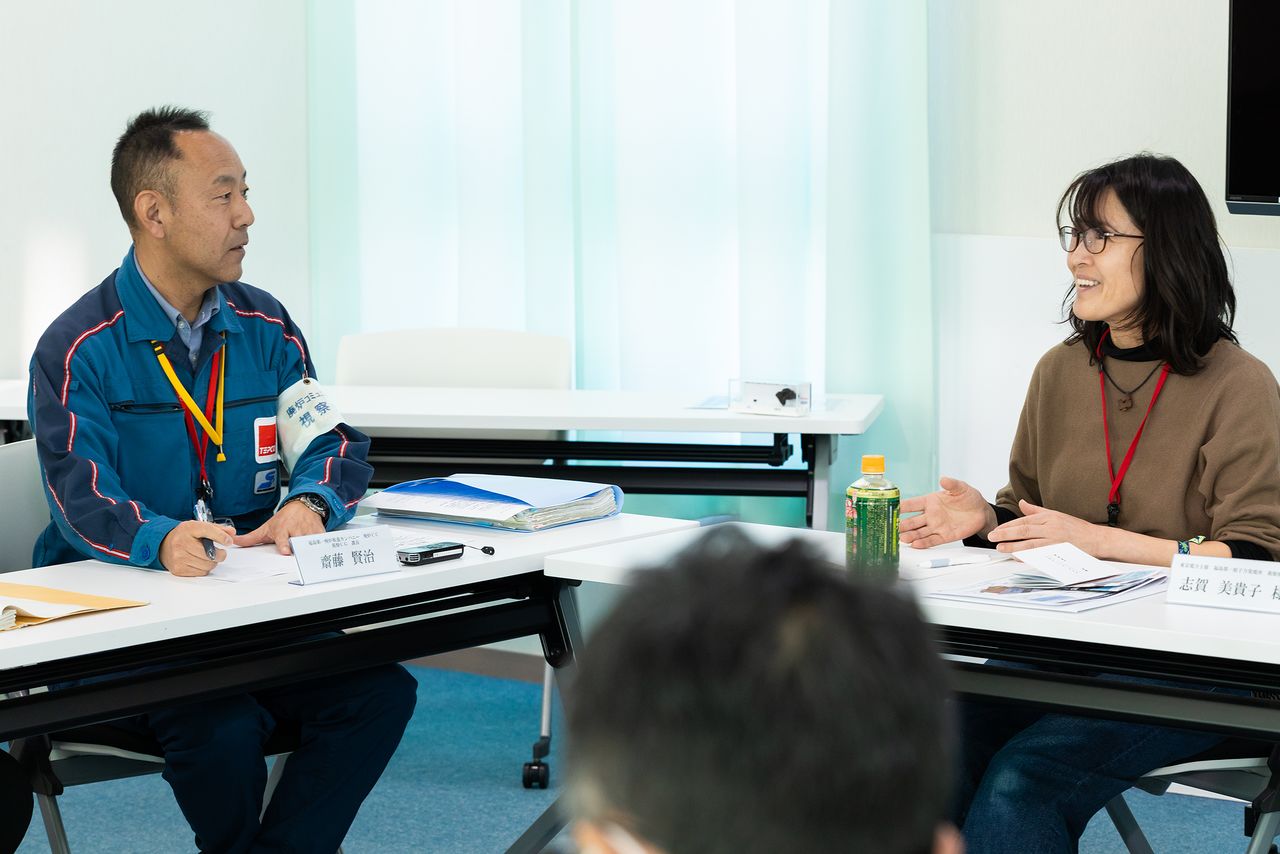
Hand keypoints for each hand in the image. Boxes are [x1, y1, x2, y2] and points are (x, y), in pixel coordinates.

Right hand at [160, 521, 234, 576]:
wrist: (163, 545)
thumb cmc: (185, 536)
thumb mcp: (200, 527)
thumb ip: (218, 529)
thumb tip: (232, 533)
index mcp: (189, 529)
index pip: (208, 531)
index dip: (222, 537)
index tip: (228, 541)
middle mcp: (182, 543)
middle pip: (210, 554)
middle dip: (220, 555)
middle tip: (219, 553)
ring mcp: (179, 557)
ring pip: (207, 565)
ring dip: (212, 562)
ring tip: (207, 557)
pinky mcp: (178, 569)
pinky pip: (201, 573)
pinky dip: (204, 569)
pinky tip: (199, 562)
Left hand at [233, 497, 326, 554]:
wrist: (303, 506)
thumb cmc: (284, 519)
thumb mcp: (267, 527)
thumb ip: (251, 538)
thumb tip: (234, 542)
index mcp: (282, 529)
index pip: (282, 538)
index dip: (284, 545)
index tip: (285, 551)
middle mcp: (295, 530)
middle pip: (297, 543)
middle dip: (298, 548)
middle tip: (298, 552)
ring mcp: (308, 531)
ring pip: (310, 543)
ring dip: (309, 548)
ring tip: (309, 551)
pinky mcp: (319, 532)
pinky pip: (321, 541)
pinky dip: (322, 545)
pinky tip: (321, 547)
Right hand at [899, 476, 995, 548]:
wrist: (981, 512)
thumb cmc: (969, 497)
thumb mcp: (961, 488)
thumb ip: (951, 484)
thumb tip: (943, 479)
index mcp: (930, 501)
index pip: (912, 504)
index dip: (901, 506)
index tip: (890, 508)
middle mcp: (930, 515)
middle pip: (912, 521)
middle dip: (902, 525)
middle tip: (893, 528)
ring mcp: (936, 526)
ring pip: (920, 532)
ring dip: (911, 536)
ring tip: (902, 538)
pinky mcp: (945, 536)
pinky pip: (932, 540)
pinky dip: (924, 543)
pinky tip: (915, 545)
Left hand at [986, 499, 1108, 555]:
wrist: (1098, 539)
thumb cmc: (1077, 528)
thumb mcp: (1056, 515)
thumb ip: (1036, 511)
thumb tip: (1021, 503)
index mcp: (1049, 517)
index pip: (1024, 521)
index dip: (1008, 526)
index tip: (996, 530)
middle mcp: (1052, 527)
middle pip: (1025, 530)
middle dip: (1006, 533)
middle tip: (991, 537)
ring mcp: (1057, 541)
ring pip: (1031, 543)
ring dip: (1014, 546)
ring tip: (1000, 548)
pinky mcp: (1061, 552)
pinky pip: (1042, 556)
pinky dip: (1029, 557)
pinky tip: (1018, 558)